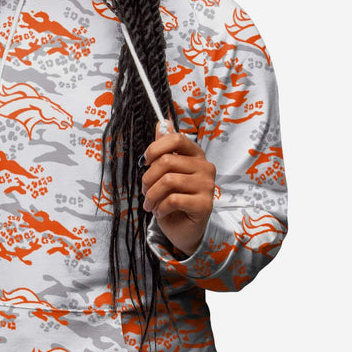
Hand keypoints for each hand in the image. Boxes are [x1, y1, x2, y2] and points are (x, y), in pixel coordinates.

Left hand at [140, 120, 215, 257]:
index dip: (155, 148)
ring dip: (152, 196)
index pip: (177, 139)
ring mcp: (207, 186)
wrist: (184, 230)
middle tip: (144, 191)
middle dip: (148, 178)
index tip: (145, 162)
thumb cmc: (174, 200)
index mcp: (196, 156)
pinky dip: (160, 208)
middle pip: (167, 162)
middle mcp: (205, 167)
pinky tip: (160, 212)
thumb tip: (162, 122)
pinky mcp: (204, 205)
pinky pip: (173, 199)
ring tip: (151, 204)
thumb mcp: (166, 173)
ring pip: (168, 181)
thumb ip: (165, 148)